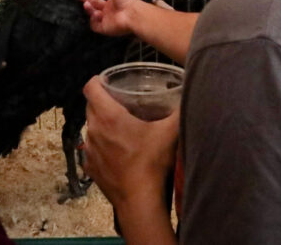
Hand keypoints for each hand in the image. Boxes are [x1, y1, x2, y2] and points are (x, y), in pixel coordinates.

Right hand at [75, 0, 142, 36]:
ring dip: (88, 7)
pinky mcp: (104, 27)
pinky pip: (94, 24)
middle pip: (94, 1)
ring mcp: (106, 18)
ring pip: (92, 12)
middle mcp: (109, 7)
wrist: (132, 15)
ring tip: (86, 3)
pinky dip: (93, 18)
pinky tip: (96, 13)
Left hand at [82, 76, 178, 210]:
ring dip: (102, 125)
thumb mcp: (171, 132)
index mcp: (109, 116)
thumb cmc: (152, 163)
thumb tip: (190, 93)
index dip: (97, 80)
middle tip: (121, 102)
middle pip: (91, 106)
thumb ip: (180, 110)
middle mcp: (94, 130)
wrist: (140, 201)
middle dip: (102, 101)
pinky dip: (101, 146)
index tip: (108, 80)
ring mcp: (90, 151)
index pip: (91, 88)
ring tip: (121, 127)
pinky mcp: (90, 168)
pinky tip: (117, 151)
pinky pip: (92, 149)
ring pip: (91, 128)